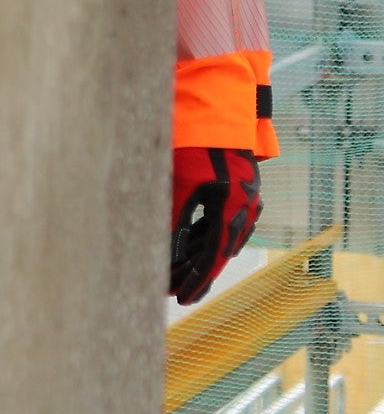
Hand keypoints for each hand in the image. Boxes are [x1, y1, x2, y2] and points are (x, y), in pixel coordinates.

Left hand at [170, 146, 261, 304]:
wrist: (216, 114)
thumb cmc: (195, 146)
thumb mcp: (180, 184)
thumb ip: (175, 219)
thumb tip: (168, 253)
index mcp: (232, 208)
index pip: (212, 256)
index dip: (197, 280)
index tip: (183, 299)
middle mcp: (244, 208)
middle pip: (218, 251)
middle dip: (194, 272)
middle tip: (174, 292)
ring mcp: (245, 200)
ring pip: (220, 238)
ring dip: (198, 255)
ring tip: (175, 272)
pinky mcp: (238, 192)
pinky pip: (222, 222)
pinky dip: (204, 236)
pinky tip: (188, 247)